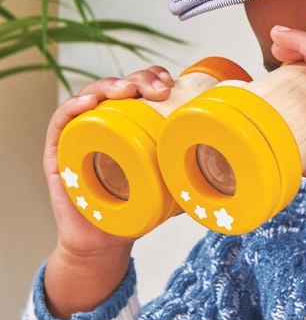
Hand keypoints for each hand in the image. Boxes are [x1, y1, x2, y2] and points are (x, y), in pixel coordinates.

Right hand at [43, 65, 173, 318]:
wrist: (106, 242)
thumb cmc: (138, 207)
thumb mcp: (172, 185)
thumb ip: (194, 174)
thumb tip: (231, 173)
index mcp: (131, 122)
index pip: (141, 88)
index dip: (154, 77)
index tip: (171, 82)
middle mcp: (105, 121)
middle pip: (119, 87)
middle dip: (139, 79)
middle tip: (158, 88)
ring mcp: (81, 133)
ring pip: (91, 96)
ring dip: (109, 86)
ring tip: (127, 90)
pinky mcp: (59, 152)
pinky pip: (60, 123)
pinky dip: (72, 107)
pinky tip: (88, 102)